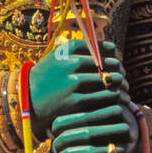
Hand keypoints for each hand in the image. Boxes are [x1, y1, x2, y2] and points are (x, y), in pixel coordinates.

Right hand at [28, 38, 140, 152]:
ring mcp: (73, 83)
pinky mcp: (75, 102)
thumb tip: (112, 49)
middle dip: (120, 72)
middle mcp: (71, 64)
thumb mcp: (57, 59)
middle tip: (124, 78)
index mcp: (68, 51)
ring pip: (109, 83)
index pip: (101, 49)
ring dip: (121, 88)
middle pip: (108, 65)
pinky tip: (119, 104)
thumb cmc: (46, 78)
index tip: (118, 61)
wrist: (26, 101)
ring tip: (125, 92)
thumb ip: (79, 51)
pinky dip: (115, 100)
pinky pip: (103, 99)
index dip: (113, 56)